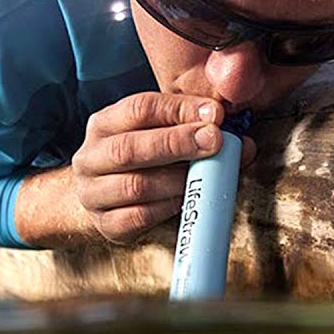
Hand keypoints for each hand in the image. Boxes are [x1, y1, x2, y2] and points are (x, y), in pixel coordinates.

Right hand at [70, 92, 256, 243]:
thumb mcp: (160, 135)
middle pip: (130, 148)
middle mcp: (90, 157)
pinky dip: (166, 209)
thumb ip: (195, 130)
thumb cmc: (142, 161)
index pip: (139, 109)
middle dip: (177, 143)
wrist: (104, 197)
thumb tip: (242, 144)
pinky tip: (186, 201)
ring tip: (205, 177)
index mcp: (103, 125)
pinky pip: (137, 218)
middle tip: (215, 141)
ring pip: (135, 186)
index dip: (179, 110)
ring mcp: (93, 193)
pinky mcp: (105, 225)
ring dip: (177, 180)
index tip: (215, 115)